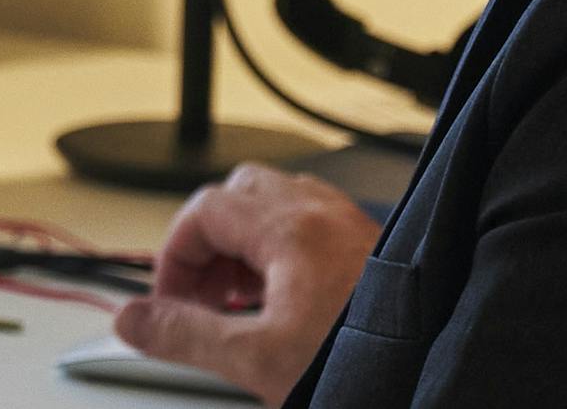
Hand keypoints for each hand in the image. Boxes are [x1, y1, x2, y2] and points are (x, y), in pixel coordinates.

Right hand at [113, 163, 376, 401]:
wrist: (433, 373)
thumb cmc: (363, 365)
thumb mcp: (257, 360)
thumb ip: (186, 337)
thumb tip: (133, 321)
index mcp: (290, 229)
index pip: (203, 211)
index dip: (173, 255)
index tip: (168, 301)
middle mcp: (323, 215)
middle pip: (240, 195)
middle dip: (209, 241)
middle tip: (200, 294)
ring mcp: (352, 228)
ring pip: (279, 206)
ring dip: (246, 244)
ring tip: (239, 300)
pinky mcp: (373, 250)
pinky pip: (314, 226)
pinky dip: (284, 252)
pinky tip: (286, 301)